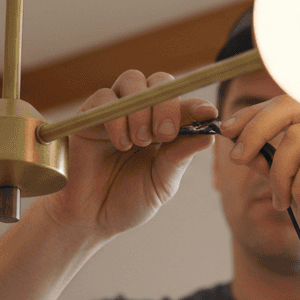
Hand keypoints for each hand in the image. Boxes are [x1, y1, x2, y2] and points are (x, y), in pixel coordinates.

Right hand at [41, 70, 216, 238]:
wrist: (91, 219)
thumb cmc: (128, 202)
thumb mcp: (162, 183)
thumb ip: (180, 157)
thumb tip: (210, 136)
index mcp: (164, 128)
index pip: (183, 104)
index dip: (196, 104)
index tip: (208, 112)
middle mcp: (141, 114)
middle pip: (159, 82)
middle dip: (167, 104)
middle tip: (164, 134)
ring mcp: (115, 111)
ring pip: (132, 81)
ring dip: (141, 110)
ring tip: (140, 142)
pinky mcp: (89, 115)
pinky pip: (104, 97)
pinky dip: (116, 118)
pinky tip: (121, 143)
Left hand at [220, 95, 299, 255]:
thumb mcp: (297, 188)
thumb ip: (273, 165)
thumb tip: (239, 146)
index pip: (282, 103)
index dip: (251, 114)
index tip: (227, 131)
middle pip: (286, 108)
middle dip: (254, 132)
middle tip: (239, 159)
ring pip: (296, 140)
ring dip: (280, 176)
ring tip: (284, 201)